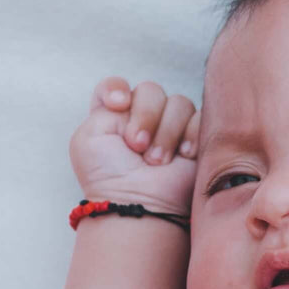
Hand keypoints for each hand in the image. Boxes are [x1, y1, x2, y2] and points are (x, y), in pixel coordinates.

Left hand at [69, 76, 198, 216]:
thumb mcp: (88, 137)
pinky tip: (183, 156)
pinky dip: (190, 135)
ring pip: (178, 102)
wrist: (137, 203)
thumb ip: (104, 104)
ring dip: (166, 132)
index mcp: (113, 117)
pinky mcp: (197, 139)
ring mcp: (171, 128)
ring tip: (157, 161)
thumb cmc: (108, 177)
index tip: (118, 104)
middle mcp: (143, 119)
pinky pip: (200, 118)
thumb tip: (131, 96)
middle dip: (144, 116)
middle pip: (150, 90)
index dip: (117, 88)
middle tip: (137, 146)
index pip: (116, 85)